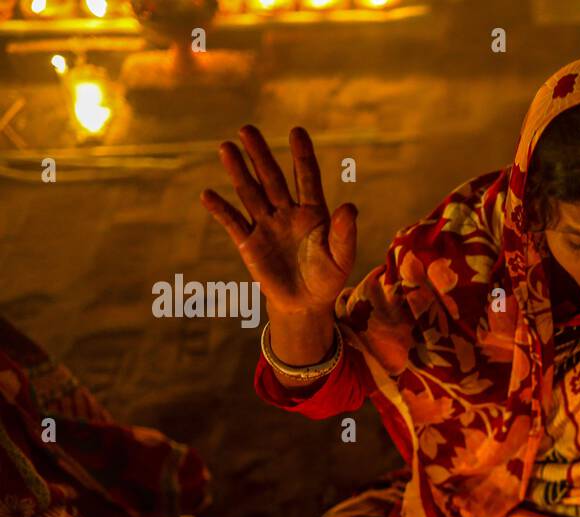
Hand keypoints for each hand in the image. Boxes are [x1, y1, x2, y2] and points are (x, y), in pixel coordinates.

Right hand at [200, 125, 356, 321]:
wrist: (305, 303)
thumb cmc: (328, 277)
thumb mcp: (341, 257)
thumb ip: (344, 233)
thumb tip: (349, 207)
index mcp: (312, 211)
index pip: (307, 178)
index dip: (302, 156)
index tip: (297, 131)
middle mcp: (286, 212)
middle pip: (271, 178)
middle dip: (260, 155)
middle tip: (247, 129)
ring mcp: (266, 225)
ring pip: (250, 193)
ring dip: (238, 171)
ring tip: (226, 148)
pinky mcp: (249, 243)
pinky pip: (233, 222)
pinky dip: (220, 210)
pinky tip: (208, 195)